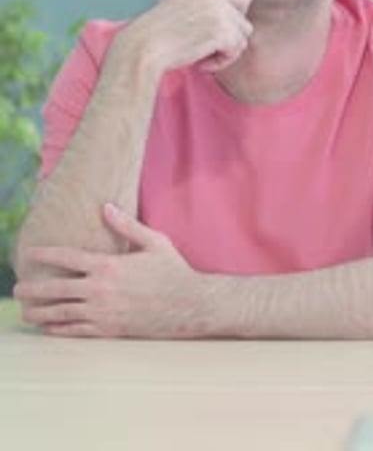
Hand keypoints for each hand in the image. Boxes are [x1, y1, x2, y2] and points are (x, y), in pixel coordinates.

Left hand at [13, 204, 212, 338]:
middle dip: (34, 289)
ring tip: (25, 312)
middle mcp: (101, 290)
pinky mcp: (110, 330)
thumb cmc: (173, 271)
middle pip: (57, 289)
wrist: (189, 305)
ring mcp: (104, 312)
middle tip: (17, 289)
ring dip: (41, 313)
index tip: (29, 254)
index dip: (45, 255)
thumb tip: (106, 207)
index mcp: (109, 266)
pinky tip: (49, 329)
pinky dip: (60, 330)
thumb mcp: (154, 242)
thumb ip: (127, 225)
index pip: (68, 259)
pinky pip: (78, 331)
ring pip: (63, 314)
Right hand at [118, 0, 252, 74]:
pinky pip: (235, 51)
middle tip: (208, 49)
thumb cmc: (154, 33)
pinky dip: (220, 62)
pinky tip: (201, 64)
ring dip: (225, 53)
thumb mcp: (176, 5)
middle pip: (245, 22)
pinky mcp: (222, 32)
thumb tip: (207, 0)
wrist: (143, 46)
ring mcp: (220, 13)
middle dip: (230, 39)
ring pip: (242, 39)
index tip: (217, 32)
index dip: (235, 18)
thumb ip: (198, 2)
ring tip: (202, 57)